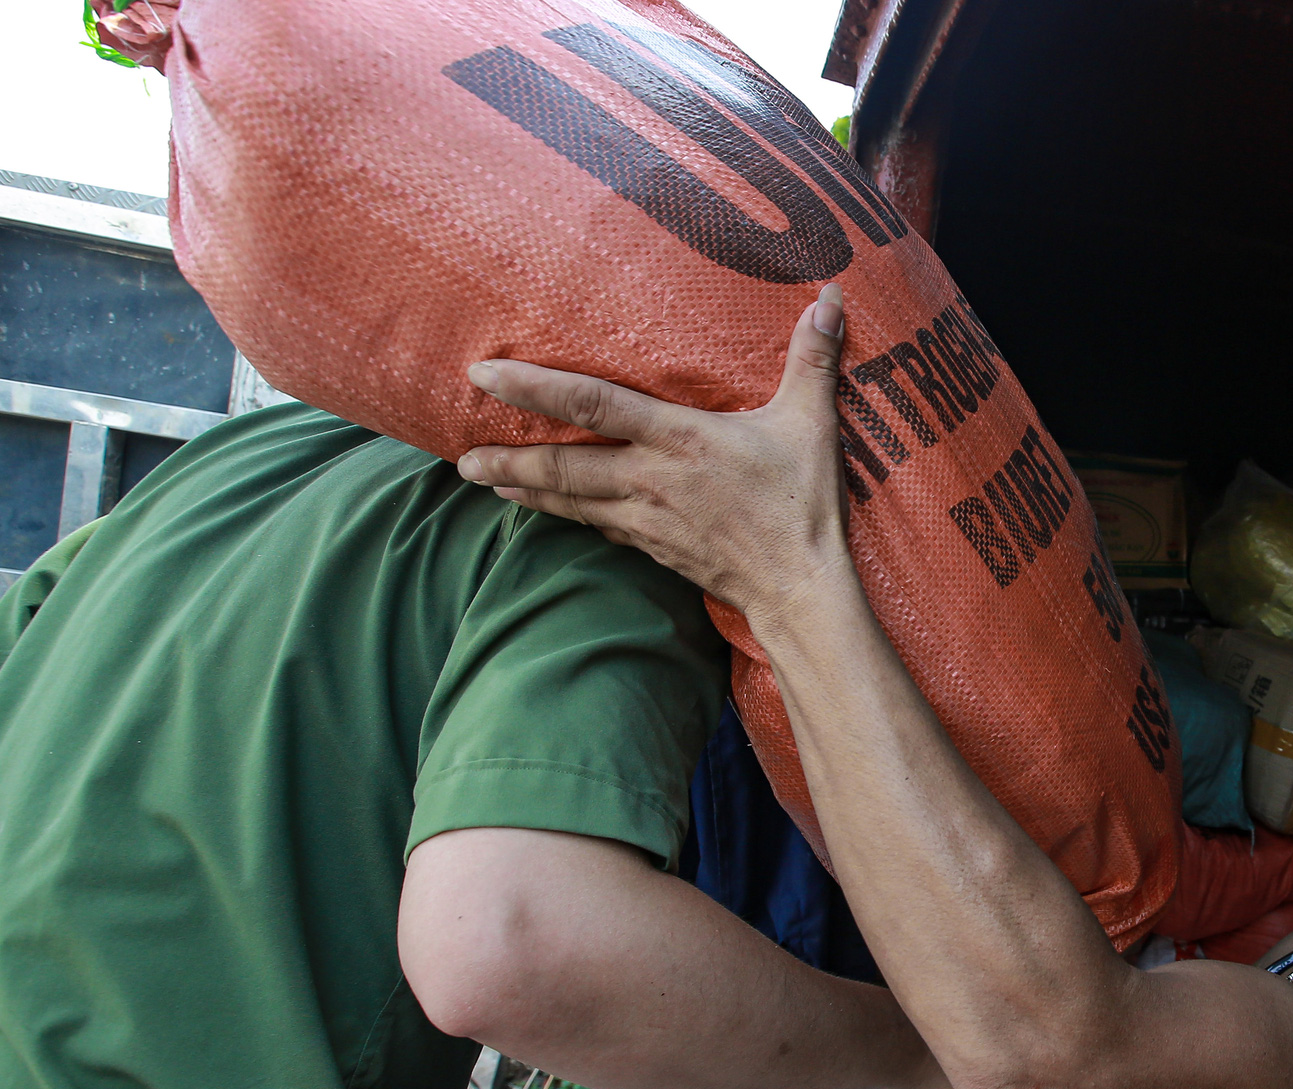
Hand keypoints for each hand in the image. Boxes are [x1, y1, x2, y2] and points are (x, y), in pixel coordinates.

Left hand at [459, 284, 854, 625]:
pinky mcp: (654, 549)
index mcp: (678, 439)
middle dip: (506, 458)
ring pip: (570, 501)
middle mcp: (649, 479)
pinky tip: (549, 509)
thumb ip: (813, 358)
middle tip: (459, 458)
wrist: (799, 588)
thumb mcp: (811, 422)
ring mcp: (646, 520)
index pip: (590, 403)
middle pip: (561, 464)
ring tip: (484, 481)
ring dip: (524, 490)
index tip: (483, 377)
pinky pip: (599, 527)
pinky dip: (568, 515)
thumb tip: (832, 297)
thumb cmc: (803, 504)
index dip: (532, 387)